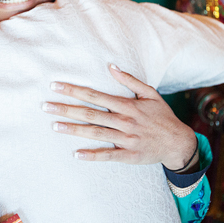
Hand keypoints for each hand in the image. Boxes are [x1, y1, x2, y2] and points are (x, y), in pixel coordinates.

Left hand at [42, 64, 197, 170]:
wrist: (178, 142)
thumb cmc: (162, 116)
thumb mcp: (150, 94)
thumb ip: (130, 80)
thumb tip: (111, 66)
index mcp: (127, 105)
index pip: (95, 95)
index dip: (74, 90)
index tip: (56, 87)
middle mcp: (124, 121)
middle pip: (90, 113)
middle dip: (66, 109)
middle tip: (45, 106)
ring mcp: (126, 139)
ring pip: (95, 133)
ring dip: (74, 130)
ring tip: (54, 126)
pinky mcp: (128, 155)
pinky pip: (108, 155)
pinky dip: (92, 155)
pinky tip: (77, 154)